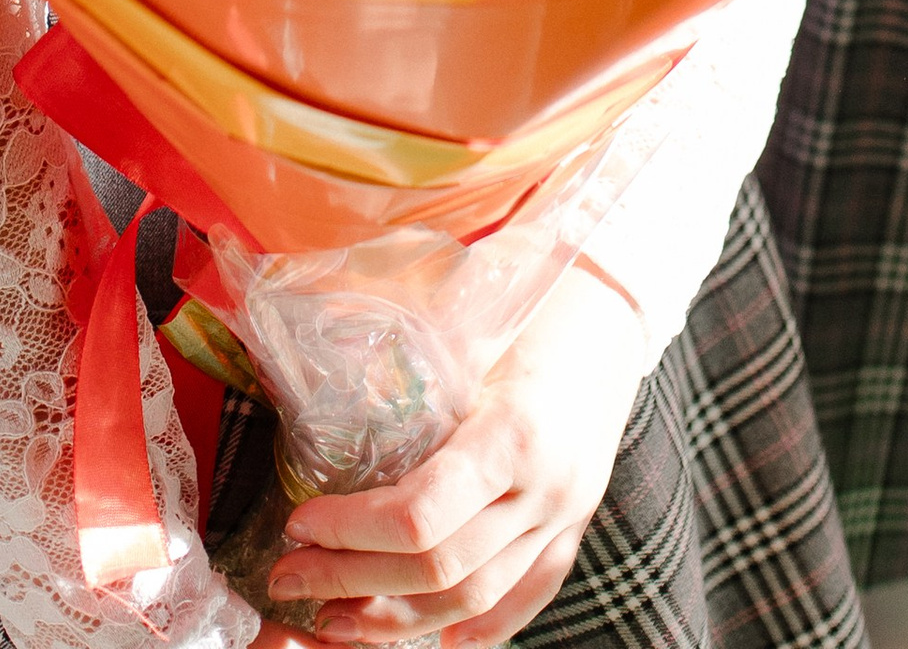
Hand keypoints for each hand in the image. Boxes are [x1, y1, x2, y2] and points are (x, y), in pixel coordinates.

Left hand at [262, 263, 649, 646]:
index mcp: (517, 433)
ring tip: (333, 614)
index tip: (299, 523)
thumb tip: (322, 349)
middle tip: (290, 574)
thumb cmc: (539, 292)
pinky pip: (522, 598)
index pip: (422, 515)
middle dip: (353, 580)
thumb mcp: (474, 311)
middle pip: (441, 570)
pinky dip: (469, 625)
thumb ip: (411, 344)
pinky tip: (422, 632)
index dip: (351, 530)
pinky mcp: (571, 527)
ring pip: (475, 600)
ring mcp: (565, 516)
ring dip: (397, 618)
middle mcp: (547, 489)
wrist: (617, 301)